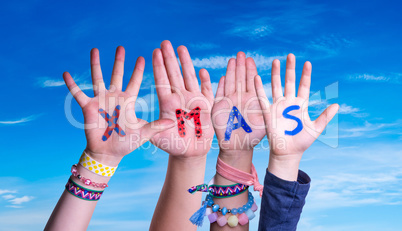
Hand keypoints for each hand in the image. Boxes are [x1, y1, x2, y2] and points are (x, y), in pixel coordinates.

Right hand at [63, 46, 173, 165]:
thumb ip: (157, 126)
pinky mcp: (88, 107)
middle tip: (121, 47)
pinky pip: (78, 93)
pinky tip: (65, 73)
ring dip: (96, 64)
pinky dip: (72, 84)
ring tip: (94, 49)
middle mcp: (114, 97)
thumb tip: (173, 122)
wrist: (108, 153)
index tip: (143, 57)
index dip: (138, 70)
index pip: (134, 81)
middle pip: (117, 74)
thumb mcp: (144, 133)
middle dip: (119, 61)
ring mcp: (101, 100)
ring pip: (97, 77)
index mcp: (128, 101)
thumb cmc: (127, 143)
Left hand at [150, 41, 214, 156]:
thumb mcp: (159, 138)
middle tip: (165, 42)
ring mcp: (194, 100)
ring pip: (189, 77)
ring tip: (181, 47)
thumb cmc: (173, 146)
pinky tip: (202, 70)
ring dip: (186, 63)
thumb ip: (153, 129)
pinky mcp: (206, 107)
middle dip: (170, 58)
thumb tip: (142, 124)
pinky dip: (206, 82)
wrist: (190, 153)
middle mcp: (180, 98)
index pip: (162, 80)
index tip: (154, 51)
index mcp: (167, 103)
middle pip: (174, 74)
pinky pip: (207, 91)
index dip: (158, 66)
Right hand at [212, 52, 265, 152]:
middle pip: (240, 78)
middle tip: (241, 53)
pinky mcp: (219, 108)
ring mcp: (229, 101)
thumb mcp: (265, 120)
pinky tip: (223, 77)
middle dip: (241, 66)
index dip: (250, 70)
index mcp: (252, 99)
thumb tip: (276, 98)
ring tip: (233, 60)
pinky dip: (221, 86)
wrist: (238, 146)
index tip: (251, 59)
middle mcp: (240, 98)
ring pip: (230, 83)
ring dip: (231, 72)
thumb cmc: (254, 135)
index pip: (251, 81)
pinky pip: (220, 94)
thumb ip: (268, 109)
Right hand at [254, 54, 338, 179]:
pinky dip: (259, 88)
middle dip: (290, 69)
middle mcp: (289, 102)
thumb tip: (337, 104)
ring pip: (276, 85)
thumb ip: (325, 116)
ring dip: (275, 74)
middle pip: (289, 81)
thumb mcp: (316, 128)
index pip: (303, 86)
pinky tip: (257, 77)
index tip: (307, 63)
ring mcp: (278, 106)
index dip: (305, 75)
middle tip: (291, 55)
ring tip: (276, 61)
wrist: (287, 152)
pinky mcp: (268, 112)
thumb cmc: (302, 142)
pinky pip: (262, 98)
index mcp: (301, 105)